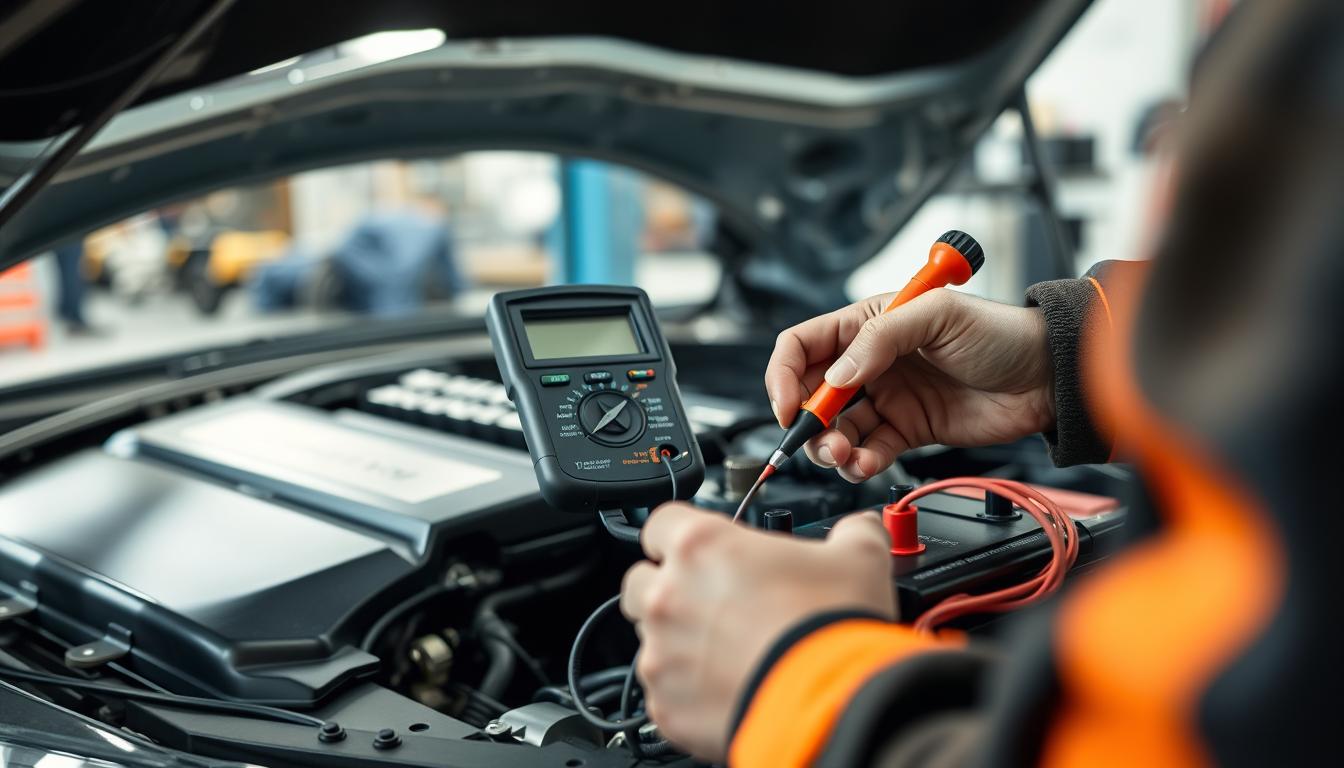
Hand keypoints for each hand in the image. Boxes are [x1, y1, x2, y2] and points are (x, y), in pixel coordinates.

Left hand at [620, 504, 894, 759]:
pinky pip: (664, 691)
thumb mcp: (858, 557)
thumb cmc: (833, 629)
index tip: (700, 551)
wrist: (832, 704)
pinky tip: (728, 688)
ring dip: (679, 643)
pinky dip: (688, 691)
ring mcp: (660, 653)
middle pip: (642, 582)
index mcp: (702, 546)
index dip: (680, 536)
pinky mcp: (665, 704)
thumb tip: (858, 530)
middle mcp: (669, 595)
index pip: (660, 524)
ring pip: (650, 640)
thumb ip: (850, 532)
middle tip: (714, 606)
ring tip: (728, 654)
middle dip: (669, 591)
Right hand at [766, 289, 1053, 481]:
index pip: (802, 347)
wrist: (1046, 376)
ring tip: (846, 456)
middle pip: (811, 395)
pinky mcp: (906, 432)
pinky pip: (868, 452)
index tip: (787, 405)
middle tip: (821, 439)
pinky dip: (861, 463)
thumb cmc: (1000, 332)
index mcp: (867, 324)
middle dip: (806, 421)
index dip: (783, 376)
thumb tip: (836, 376)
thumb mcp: (938, 316)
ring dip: (831, 448)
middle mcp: (869, 362)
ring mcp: (886, 399)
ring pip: (836, 430)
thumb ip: (881, 340)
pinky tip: (869, 463)